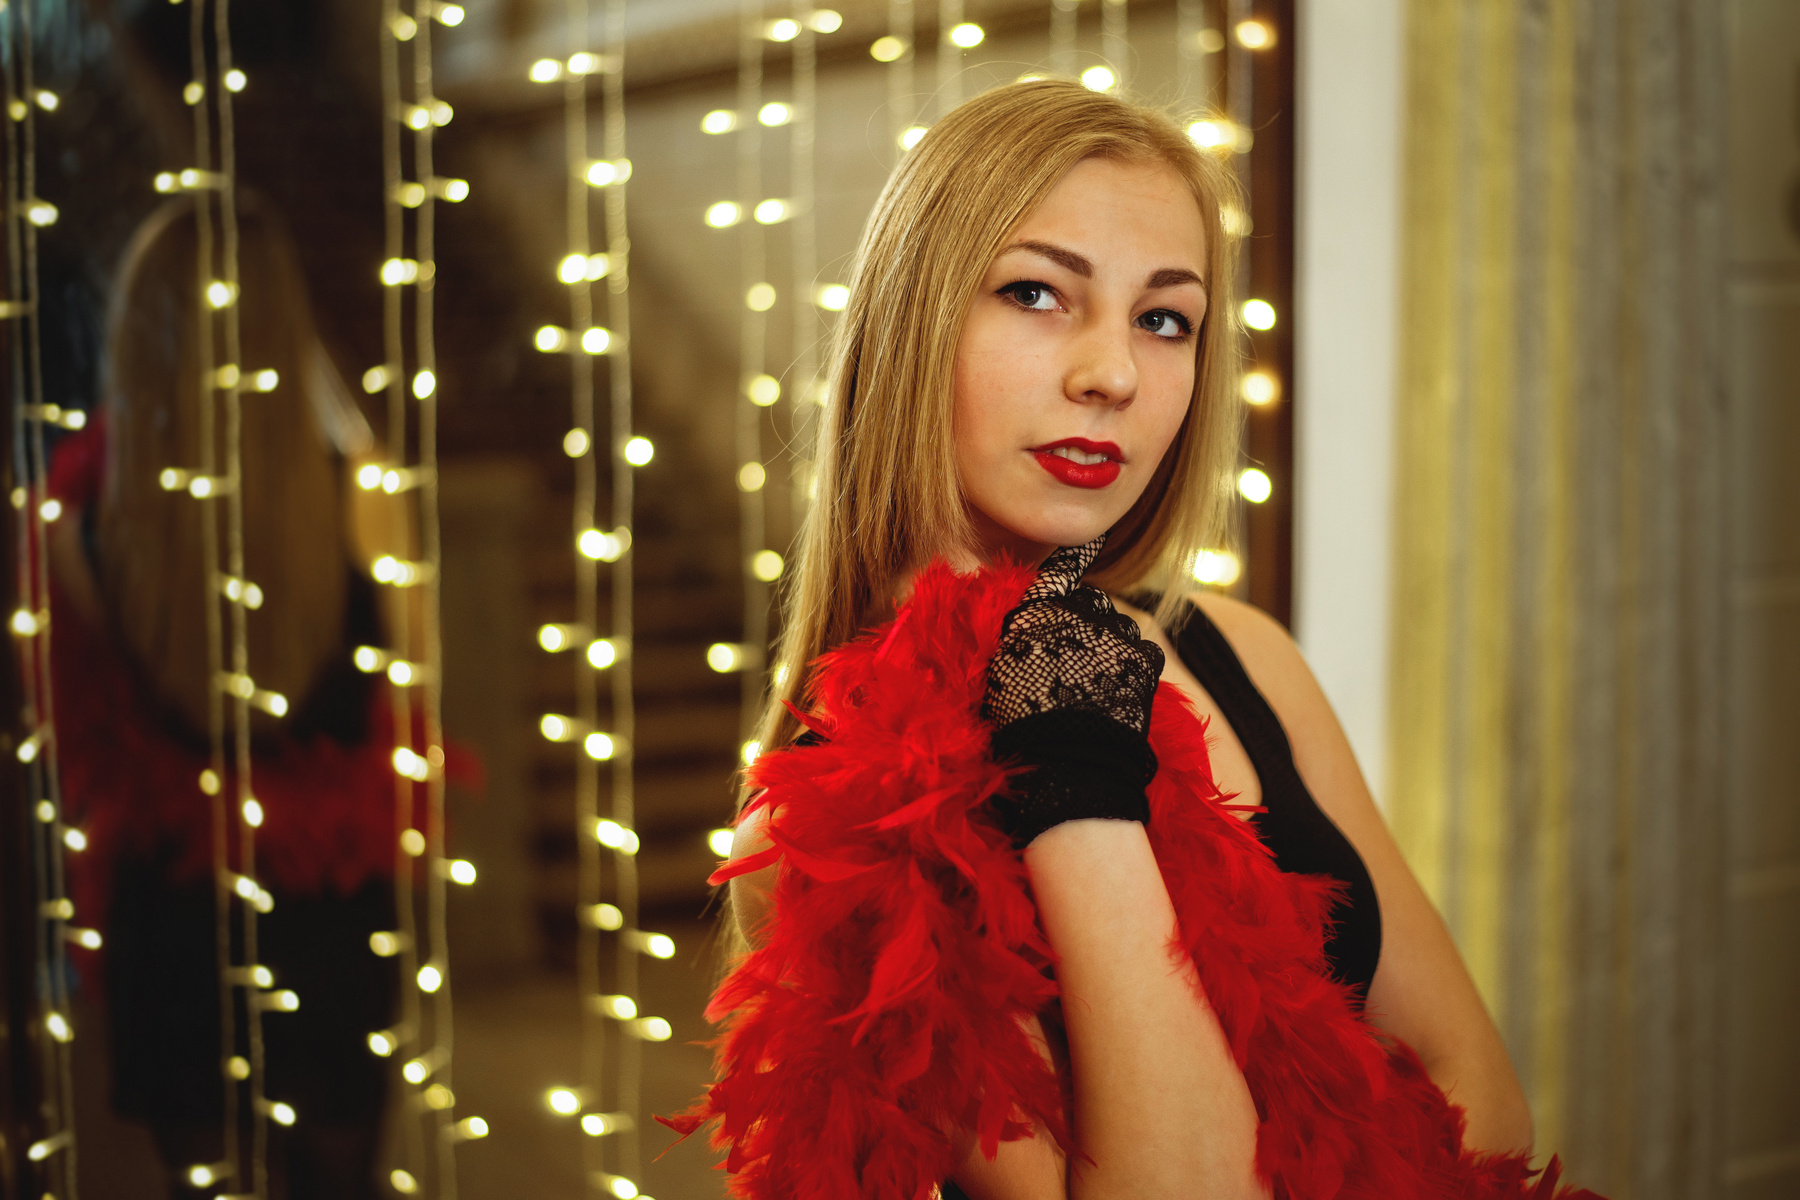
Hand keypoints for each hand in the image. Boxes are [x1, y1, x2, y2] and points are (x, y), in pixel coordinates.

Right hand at [982, 535, 1164, 847]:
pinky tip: (1122, 686)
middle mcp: (1080, 613)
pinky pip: (1144, 650)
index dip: (1068, 564)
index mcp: (1038, 613)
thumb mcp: (998, 676)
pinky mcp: (1144, 659)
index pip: (1057, 573)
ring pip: (1121, 624)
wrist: (1067, 760)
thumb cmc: (1019, 724)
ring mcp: (1116, 633)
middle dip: (1088, 618)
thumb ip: (1013, 642)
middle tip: (1079, 652)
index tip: (1080, 552)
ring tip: (1100, 677)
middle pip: (1093, 599)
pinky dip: (1136, 664)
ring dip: (1113, 641)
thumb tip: (1021, 634)